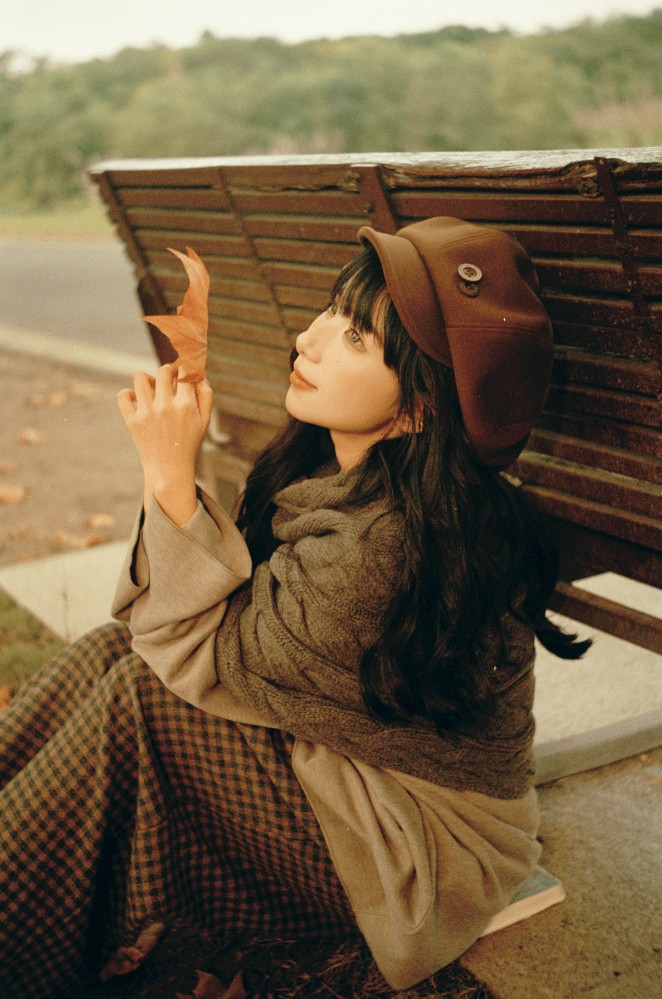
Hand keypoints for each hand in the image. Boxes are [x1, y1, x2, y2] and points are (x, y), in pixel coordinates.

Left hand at [117, 364, 212, 524]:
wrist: (169, 469)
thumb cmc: (189, 444)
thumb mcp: (204, 422)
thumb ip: (206, 396)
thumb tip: (199, 375)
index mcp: (186, 406)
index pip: (184, 373)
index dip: (184, 369)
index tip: (183, 372)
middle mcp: (165, 407)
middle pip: (163, 371)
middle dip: (167, 370)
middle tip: (168, 378)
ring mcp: (147, 413)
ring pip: (140, 378)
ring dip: (147, 378)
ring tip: (151, 387)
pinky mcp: (132, 421)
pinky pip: (123, 396)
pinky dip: (128, 394)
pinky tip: (137, 400)